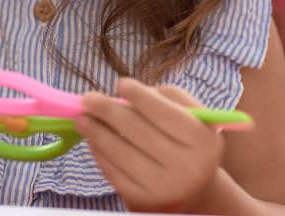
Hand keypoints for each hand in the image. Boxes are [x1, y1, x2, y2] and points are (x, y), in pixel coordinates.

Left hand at [76, 79, 224, 213]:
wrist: (194, 187)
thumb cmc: (187, 140)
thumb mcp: (191, 115)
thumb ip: (166, 96)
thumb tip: (124, 94)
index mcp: (202, 141)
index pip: (164, 114)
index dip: (140, 97)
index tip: (120, 83)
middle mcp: (187, 168)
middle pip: (138, 132)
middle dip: (108, 111)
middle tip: (88, 98)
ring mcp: (164, 188)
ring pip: (121, 154)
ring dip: (96, 132)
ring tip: (82, 118)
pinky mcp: (144, 201)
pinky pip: (115, 173)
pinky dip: (100, 153)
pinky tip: (92, 139)